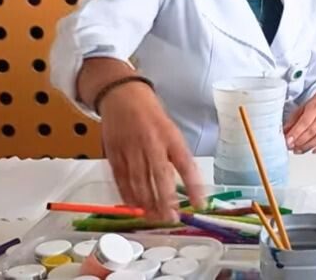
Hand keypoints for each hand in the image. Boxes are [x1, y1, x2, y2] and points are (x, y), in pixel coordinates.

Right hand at [100, 83, 203, 221]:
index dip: (194, 186)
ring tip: (155, 218)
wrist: (122, 96)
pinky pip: (121, 180)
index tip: (200, 203)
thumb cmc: (151, 115)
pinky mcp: (115, 154)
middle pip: (159, 177)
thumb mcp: (171, 131)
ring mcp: (131, 149)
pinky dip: (129, 196)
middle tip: (171, 219)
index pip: (186, 164)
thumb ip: (177, 156)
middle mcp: (151, 143)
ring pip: (139, 183)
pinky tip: (135, 208)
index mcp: (170, 136)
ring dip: (148, 204)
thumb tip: (189, 185)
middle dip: (166, 202)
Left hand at [284, 91, 315, 153]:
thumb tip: (285, 131)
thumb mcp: (302, 107)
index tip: (288, 140)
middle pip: (312, 132)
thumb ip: (293, 119)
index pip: (305, 122)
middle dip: (300, 142)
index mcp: (315, 107)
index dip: (296, 133)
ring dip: (308, 147)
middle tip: (290, 146)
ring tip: (297, 150)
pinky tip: (313, 151)